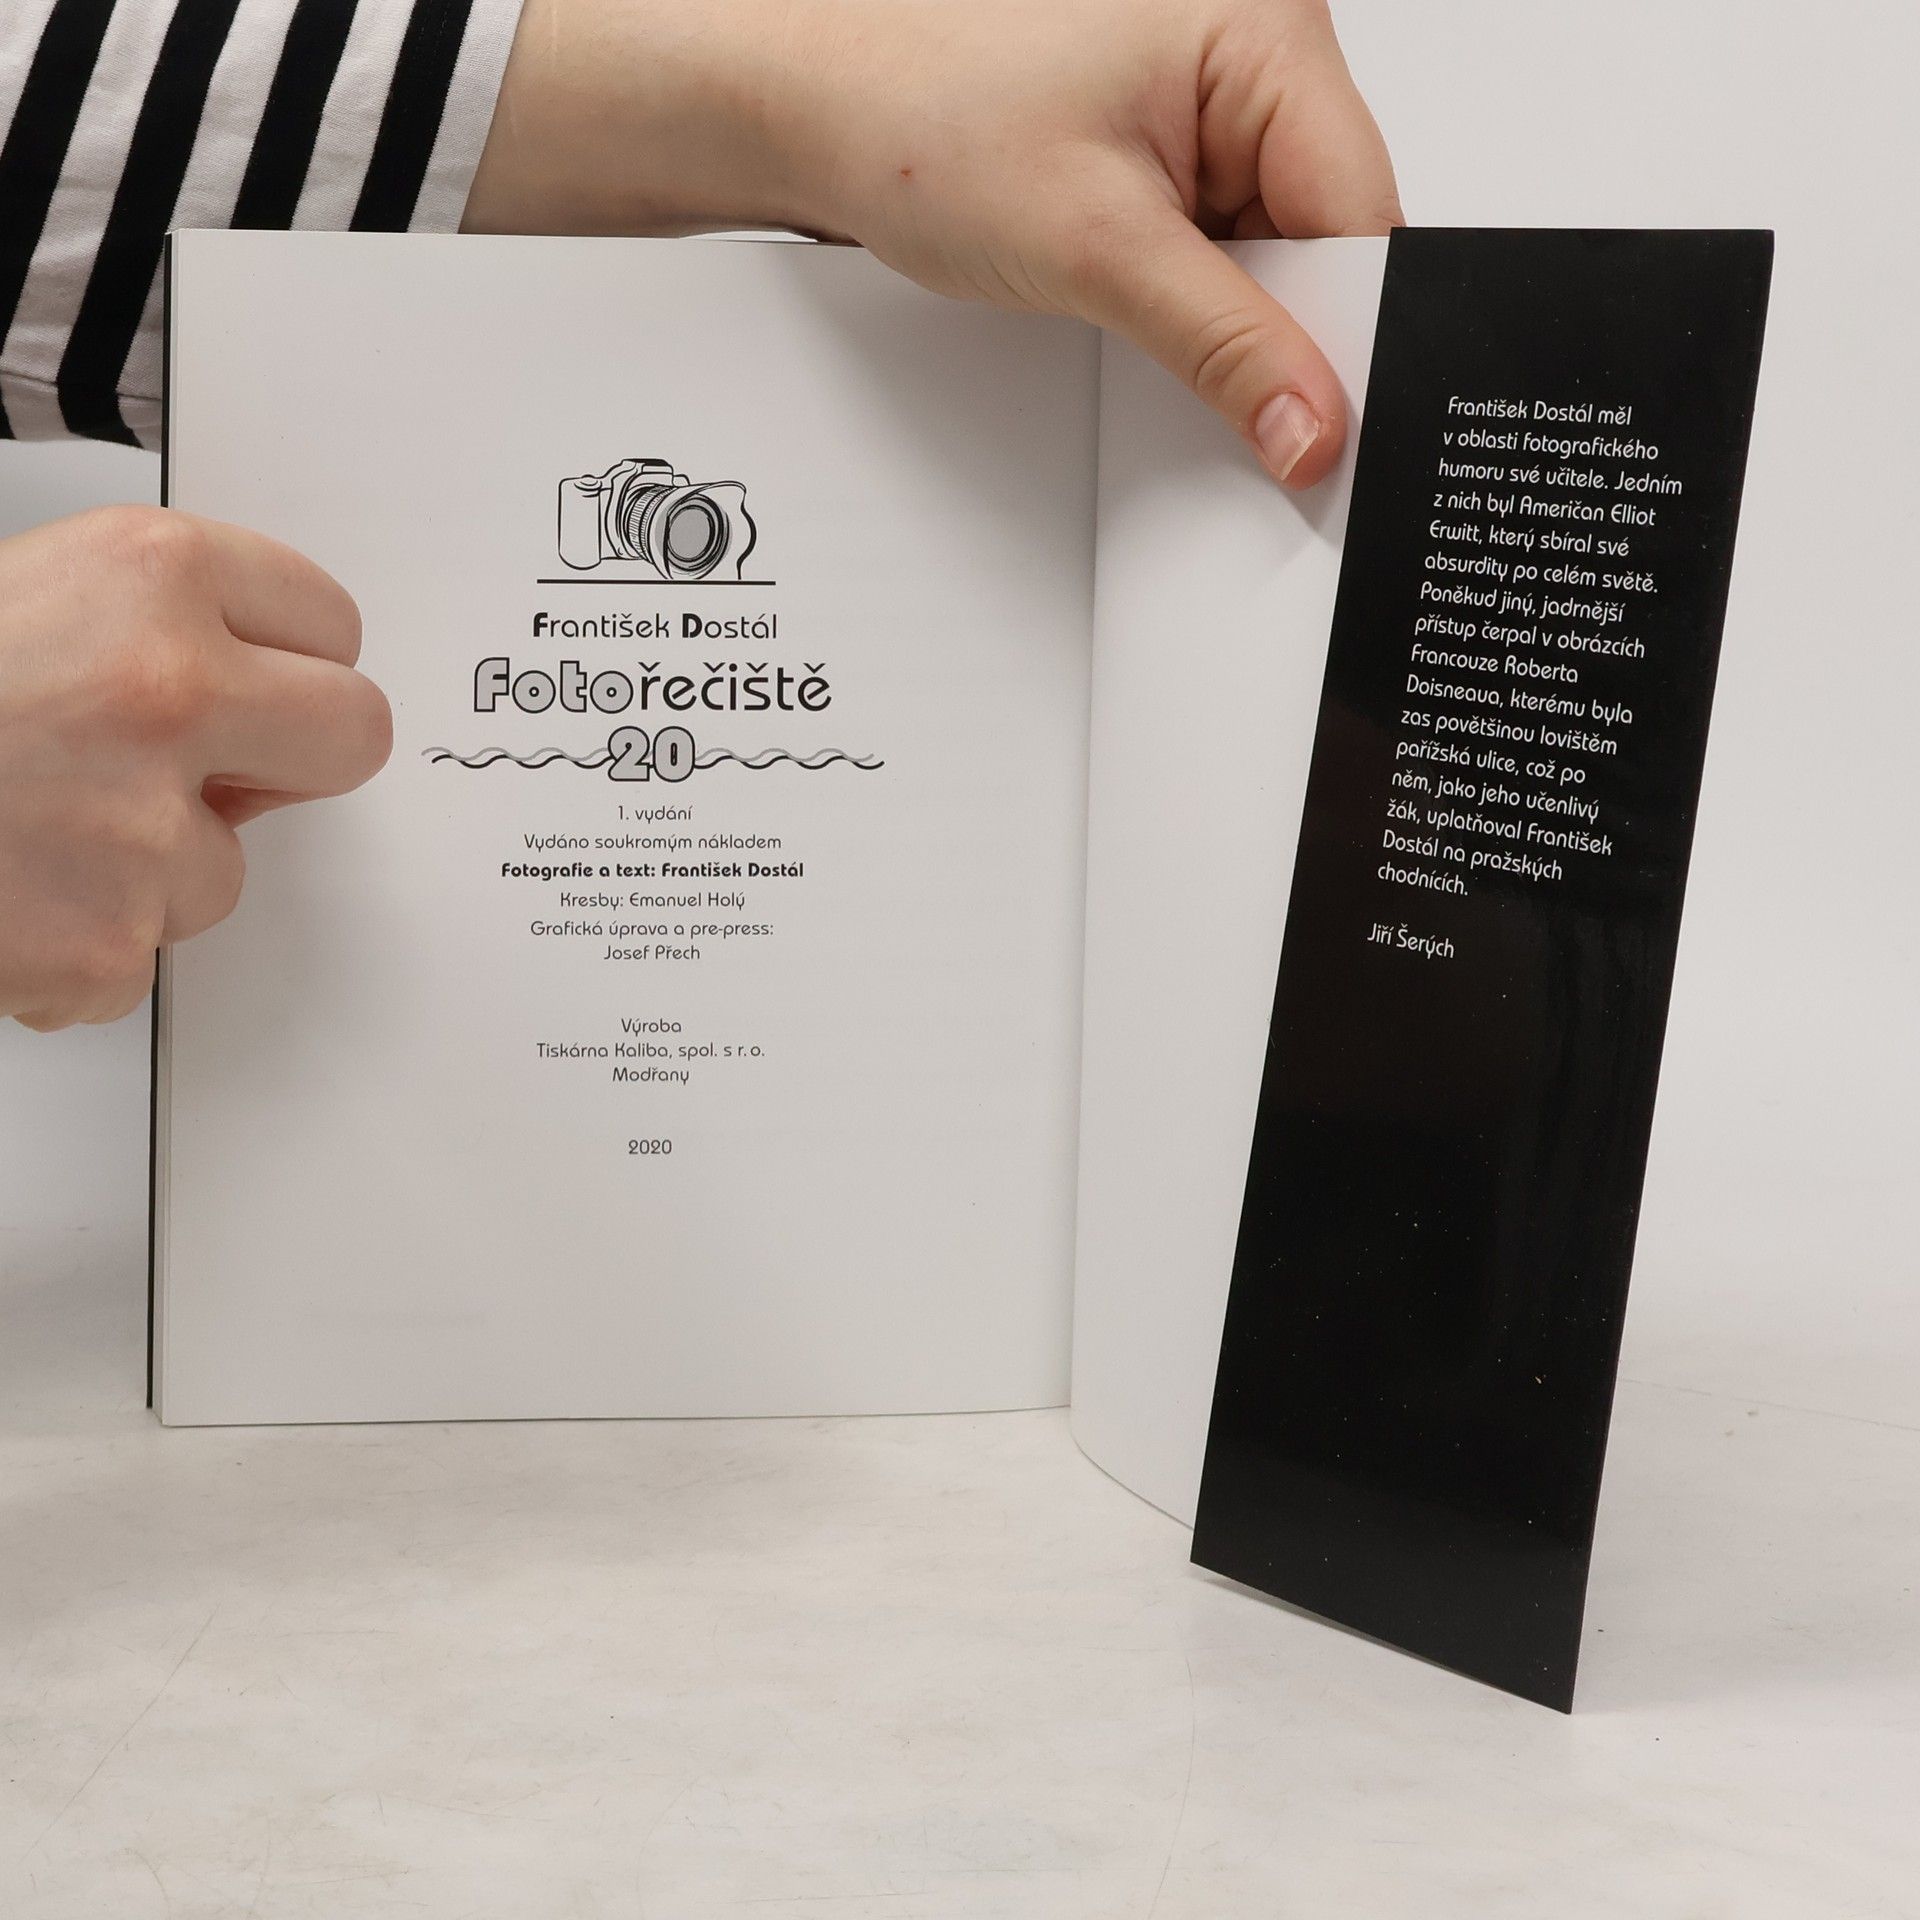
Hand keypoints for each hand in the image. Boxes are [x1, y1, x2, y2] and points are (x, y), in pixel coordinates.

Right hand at [0, 508, 390, 1030]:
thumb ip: (153, 627)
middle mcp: (162, 690)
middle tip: (210, 770)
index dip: (287, 659)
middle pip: (352, 736)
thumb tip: (259, 690)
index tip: (255, 679)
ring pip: (225, 872)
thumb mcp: (22, 593)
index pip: (330, 621)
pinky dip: (76, 949)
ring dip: (147, 870)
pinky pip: (138, 961)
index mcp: (148, 575)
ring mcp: (138, 830)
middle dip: (290, 759)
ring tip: (21, 831)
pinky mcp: (102, 950)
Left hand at [466, 0, 1399, 485]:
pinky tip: (1127, 294)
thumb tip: (1313, 426)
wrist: (809, 104)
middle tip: (1203, 366)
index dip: (1346, 327)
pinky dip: (1184, 289)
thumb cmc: (918, 117)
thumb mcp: (1096, 251)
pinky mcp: (1164, 135)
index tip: (1320, 419)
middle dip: (1276, 317)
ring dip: (1220, 306)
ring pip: (1269, 243)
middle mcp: (1250, 48)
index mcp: (1266, 33)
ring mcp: (1206, 92)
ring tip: (1129, 299)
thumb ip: (1224, 348)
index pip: (1366, 210)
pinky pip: (1216, 235)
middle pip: (1325, 228)